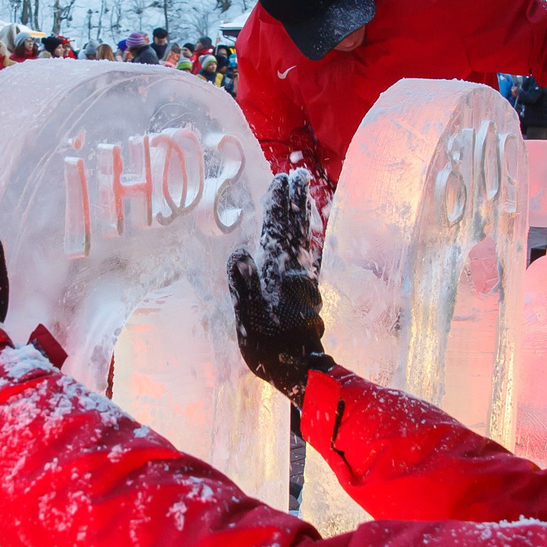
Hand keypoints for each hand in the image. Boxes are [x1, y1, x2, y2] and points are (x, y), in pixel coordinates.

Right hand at [228, 170, 332, 403]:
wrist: (302, 372)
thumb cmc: (272, 348)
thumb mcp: (249, 319)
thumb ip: (243, 285)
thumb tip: (239, 252)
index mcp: (279, 273)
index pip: (277, 230)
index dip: (277, 205)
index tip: (280, 179)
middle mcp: (295, 272)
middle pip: (295, 228)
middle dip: (294, 201)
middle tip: (296, 174)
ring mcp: (304, 281)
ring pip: (304, 239)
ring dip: (302, 215)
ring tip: (303, 194)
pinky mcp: (307, 293)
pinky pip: (307, 256)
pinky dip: (306, 239)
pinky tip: (306, 237)